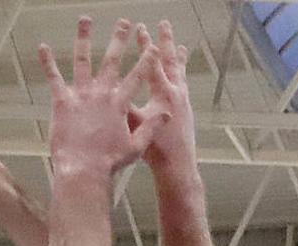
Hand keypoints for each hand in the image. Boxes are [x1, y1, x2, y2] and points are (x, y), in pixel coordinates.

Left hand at [38, 17, 170, 177]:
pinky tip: (43, 47)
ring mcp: (81, 95)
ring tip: (85, 20)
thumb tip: (166, 114)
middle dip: (119, 39)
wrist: (83, 170)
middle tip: (124, 23)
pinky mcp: (62, 102)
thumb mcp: (136, 147)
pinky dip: (48, 62)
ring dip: (84, 39)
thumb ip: (150, 127)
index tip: (152, 46)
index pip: (137, 76)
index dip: (147, 59)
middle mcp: (101, 94)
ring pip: (82, 61)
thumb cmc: (109, 162)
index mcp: (120, 104)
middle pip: (111, 60)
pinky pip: (54, 78)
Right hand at [129, 21, 194, 175]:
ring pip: (180, 72)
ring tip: (179, 45)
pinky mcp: (187, 110)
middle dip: (164, 41)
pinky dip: (182, 78)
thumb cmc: (156, 149)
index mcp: (163, 93)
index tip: (140, 29)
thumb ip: (124, 107)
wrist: (176, 167)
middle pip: (170, 60)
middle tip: (163, 25)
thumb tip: (110, 90)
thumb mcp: (134, 126)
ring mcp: (184, 100)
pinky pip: (185, 87)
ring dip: (178, 56)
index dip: (145, 45)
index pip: (152, 63)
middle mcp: (175, 92)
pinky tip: (179, 78)